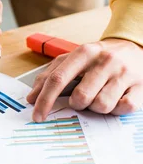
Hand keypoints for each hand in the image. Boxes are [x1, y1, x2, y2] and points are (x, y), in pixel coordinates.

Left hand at [27, 39, 142, 121]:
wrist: (134, 48)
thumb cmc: (97, 59)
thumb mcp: (73, 60)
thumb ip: (49, 76)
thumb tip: (31, 98)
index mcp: (83, 52)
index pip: (57, 79)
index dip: (44, 100)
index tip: (37, 116)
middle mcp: (104, 60)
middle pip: (80, 97)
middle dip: (77, 105)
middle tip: (83, 98)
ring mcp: (124, 73)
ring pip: (101, 106)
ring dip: (97, 108)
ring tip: (101, 95)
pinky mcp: (141, 86)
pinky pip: (123, 108)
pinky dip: (116, 109)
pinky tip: (116, 98)